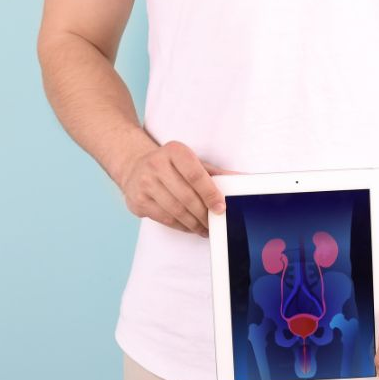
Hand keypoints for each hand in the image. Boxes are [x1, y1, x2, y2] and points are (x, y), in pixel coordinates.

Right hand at [118, 140, 240, 236]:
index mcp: (175, 151)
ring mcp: (145, 183)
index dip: (210, 194)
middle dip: (203, 214)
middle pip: (186, 196)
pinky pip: (165, 218)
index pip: (196, 176)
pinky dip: (181, 226)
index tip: (221, 208)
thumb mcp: (192, 162)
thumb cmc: (171, 165)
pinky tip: (190, 227)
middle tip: (214, 223)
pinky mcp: (138, 200)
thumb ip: (216, 173)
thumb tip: (242, 180)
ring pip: (175, 210)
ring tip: (205, 228)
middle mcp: (157, 164)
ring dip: (194, 223)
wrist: (135, 166)